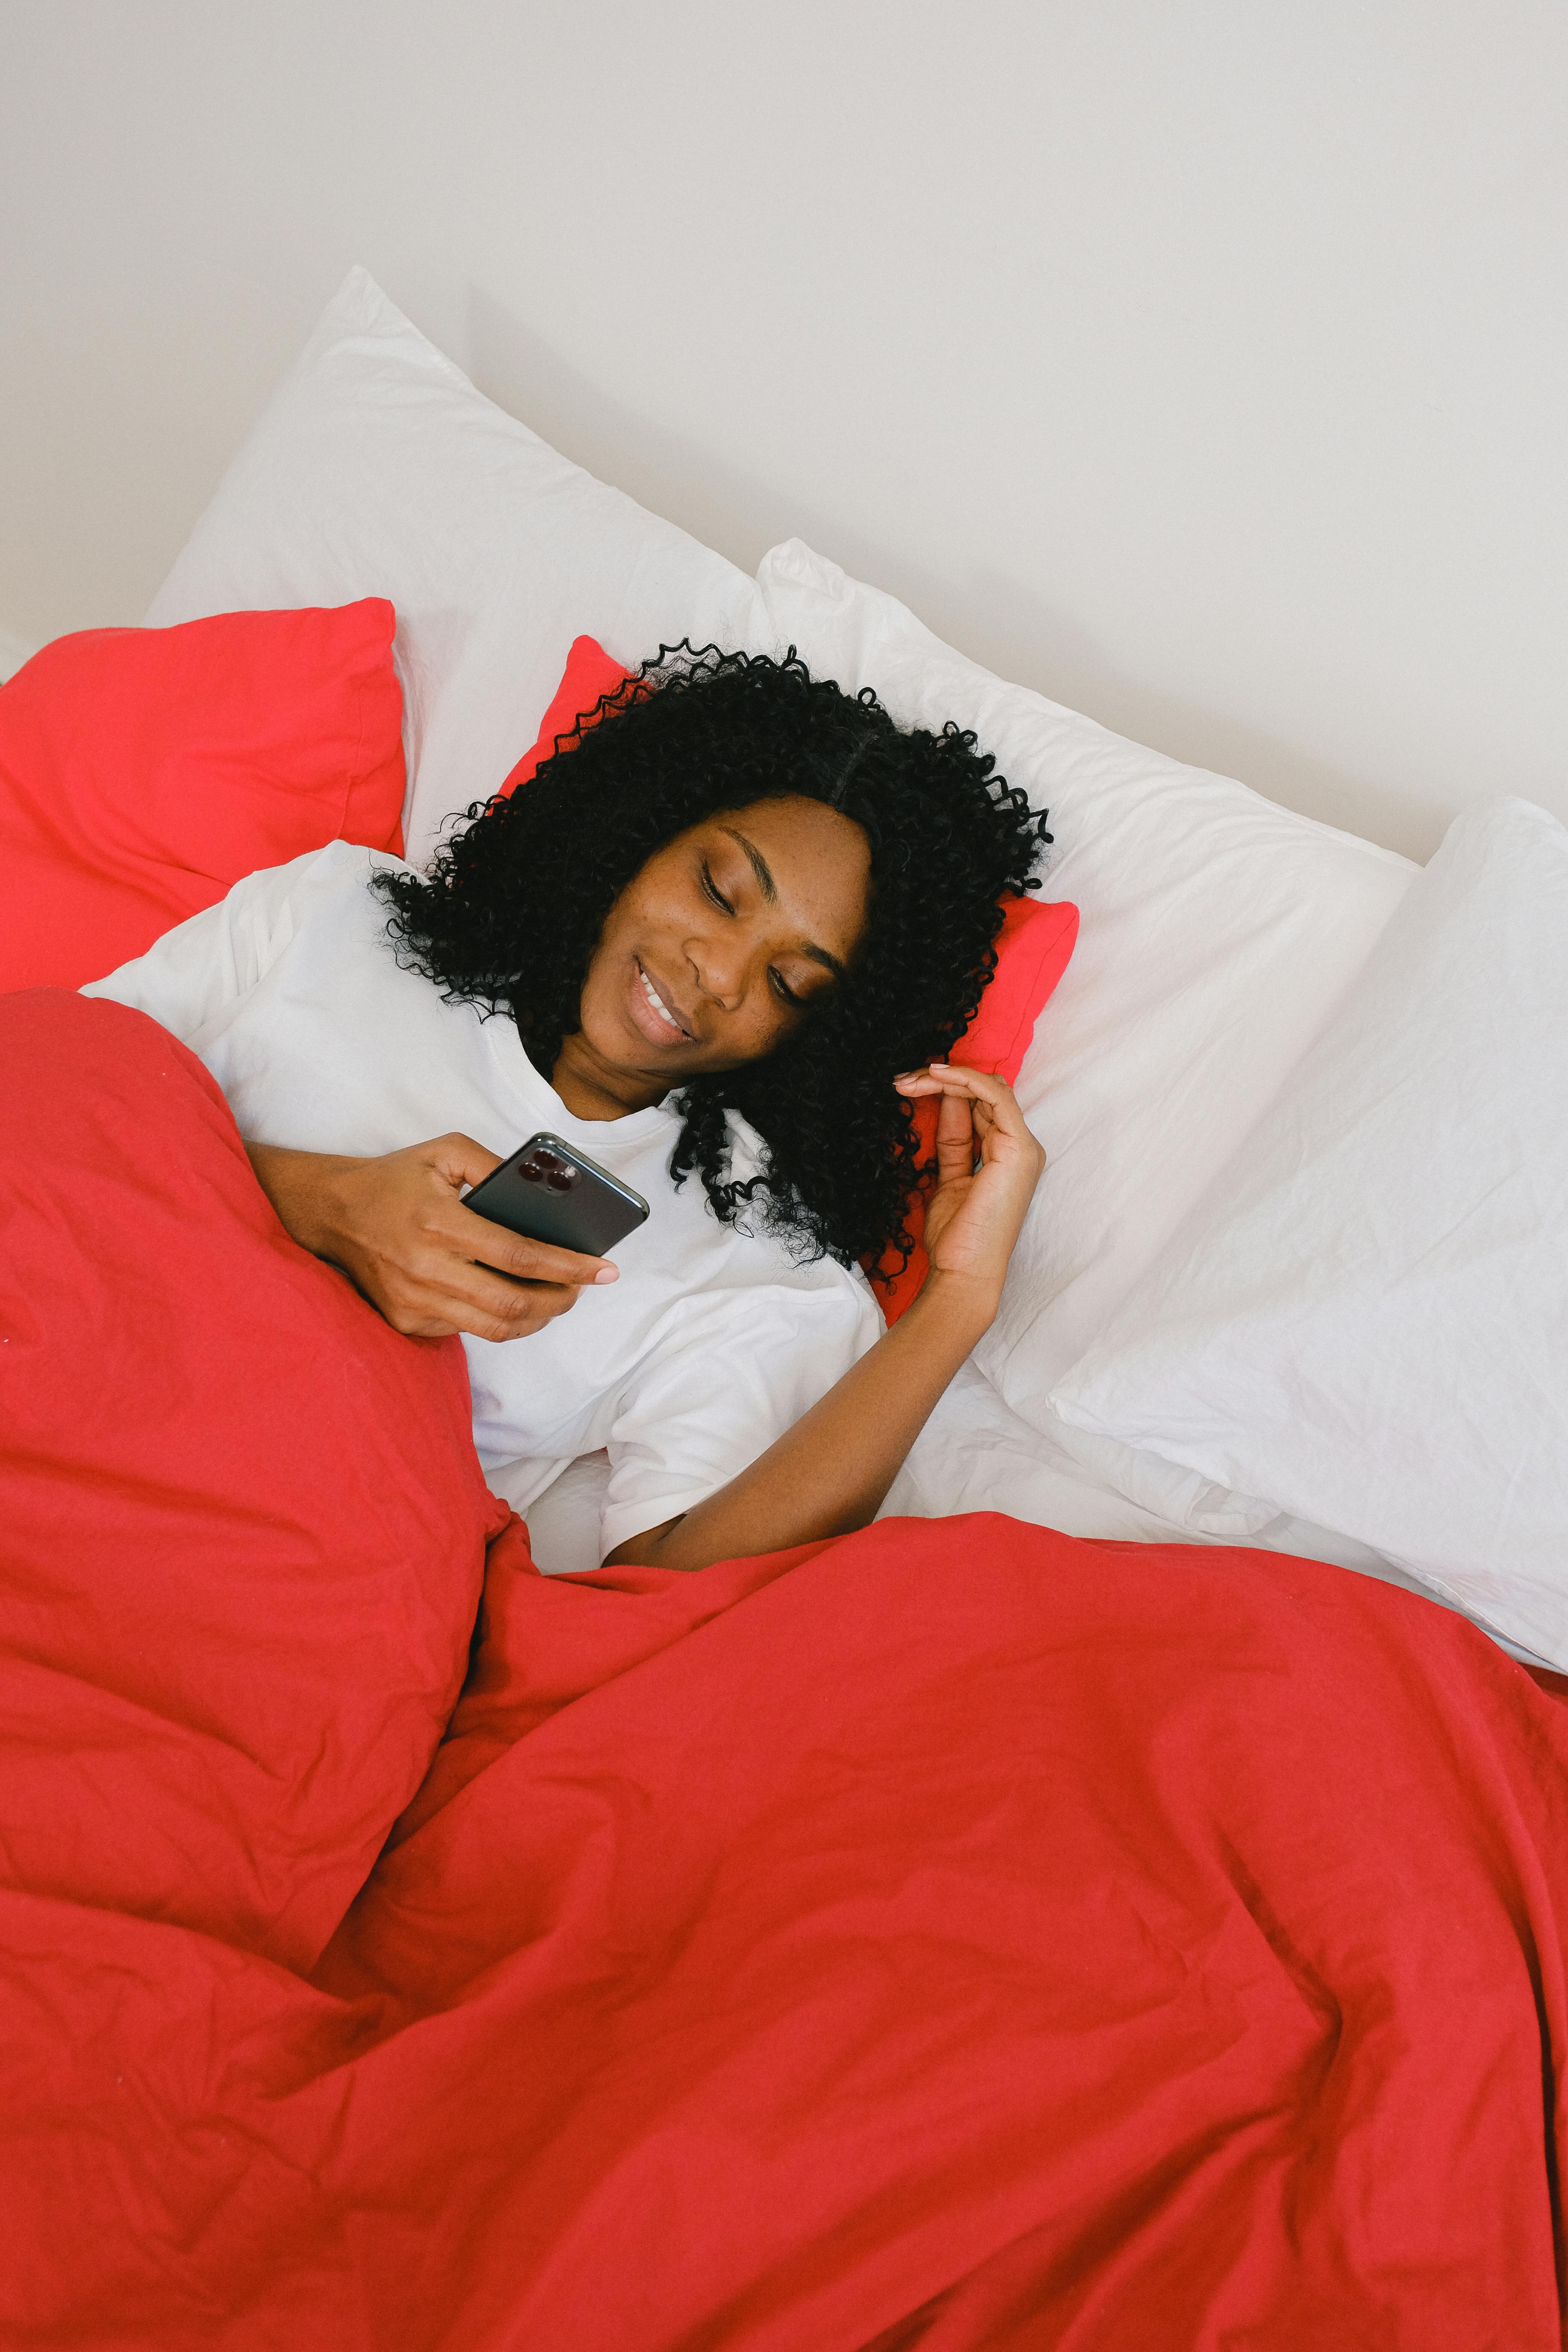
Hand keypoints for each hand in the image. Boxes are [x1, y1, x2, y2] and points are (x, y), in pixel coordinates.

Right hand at [244, 1134, 618, 1341]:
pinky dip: (497, 1321)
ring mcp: (413, 1302)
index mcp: (438, 1222)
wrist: (330, 1212)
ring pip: (494, 1328)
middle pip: (514, 1304)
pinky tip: (510, 1300)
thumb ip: (495, 1165)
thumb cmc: (393, 1180)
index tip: (604, 1269)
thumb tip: (544, 1190)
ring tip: (555, 1298)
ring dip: (536, 1318)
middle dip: (561, 1300)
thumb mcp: (444, 1151)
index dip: (569, 1267)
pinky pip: (465, 1330)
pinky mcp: (404, 1321)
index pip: (521, 1255)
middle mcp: (425, 1268)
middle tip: (582, 1287)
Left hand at [892, 1065, 1045, 1311]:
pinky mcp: (1017, 1148)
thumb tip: (946, 1104)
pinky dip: (964, 1079)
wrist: (964, 1270)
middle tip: (902, 1080)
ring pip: (987, 1087)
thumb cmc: (957, 1236)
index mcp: (1006, 1153)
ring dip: (944, 1078)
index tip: (908, 1086)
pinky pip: (994, 1095)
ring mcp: (1022, 1146)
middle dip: (939, 1080)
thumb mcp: (949, 1177)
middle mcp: (1019, 1146)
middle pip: (982, 1092)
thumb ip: (953, 1141)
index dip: (946, 1090)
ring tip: (908, 1080)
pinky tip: (936, 1076)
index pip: (979, 1105)